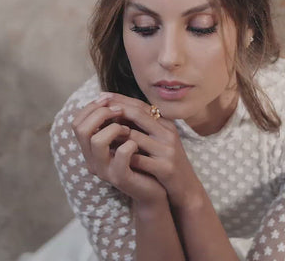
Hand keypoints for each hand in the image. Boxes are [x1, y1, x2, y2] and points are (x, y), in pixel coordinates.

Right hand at [71, 94, 167, 206]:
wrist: (156, 186)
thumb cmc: (141, 157)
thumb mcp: (127, 134)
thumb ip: (116, 119)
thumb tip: (106, 94)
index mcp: (91, 148)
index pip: (77, 122)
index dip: (92, 107)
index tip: (109, 100)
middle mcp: (92, 159)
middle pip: (81, 129)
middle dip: (102, 113)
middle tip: (121, 111)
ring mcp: (105, 170)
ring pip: (96, 140)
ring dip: (115, 128)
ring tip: (130, 130)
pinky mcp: (121, 178)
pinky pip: (120, 156)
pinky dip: (130, 144)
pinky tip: (137, 144)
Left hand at [105, 92, 204, 209]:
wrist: (187, 188)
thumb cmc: (167, 162)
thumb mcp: (160, 140)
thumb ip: (145, 126)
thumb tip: (118, 111)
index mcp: (166, 125)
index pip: (142, 106)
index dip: (121, 99)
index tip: (102, 95)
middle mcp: (168, 134)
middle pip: (139, 115)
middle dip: (116, 109)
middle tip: (97, 107)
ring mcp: (167, 150)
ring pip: (135, 136)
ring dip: (115, 134)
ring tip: (98, 132)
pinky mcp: (165, 168)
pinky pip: (138, 159)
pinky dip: (122, 156)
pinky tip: (109, 155)